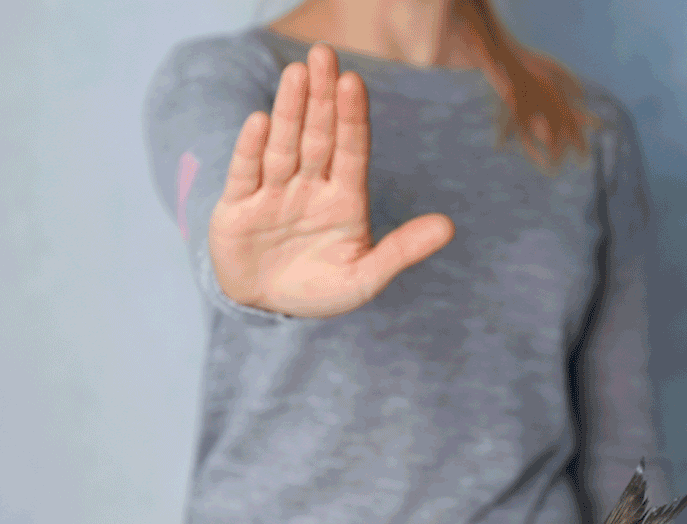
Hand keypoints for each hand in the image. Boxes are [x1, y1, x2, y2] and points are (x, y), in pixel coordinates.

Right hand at [208, 42, 454, 317]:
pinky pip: (246, 174)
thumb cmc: (321, 290)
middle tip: (324, 54)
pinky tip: (260, 121)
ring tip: (296, 73)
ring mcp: (273, 193)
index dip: (352, 118)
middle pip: (317, 136)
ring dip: (289, 111)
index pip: (351, 151)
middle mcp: (309, 186)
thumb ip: (402, 251)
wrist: (267, 307)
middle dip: (321, 97)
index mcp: (343, 198)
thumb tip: (449, 226)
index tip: (354, 82)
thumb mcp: (365, 278)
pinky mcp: (237, 207)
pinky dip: (251, 149)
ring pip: (283, 146)